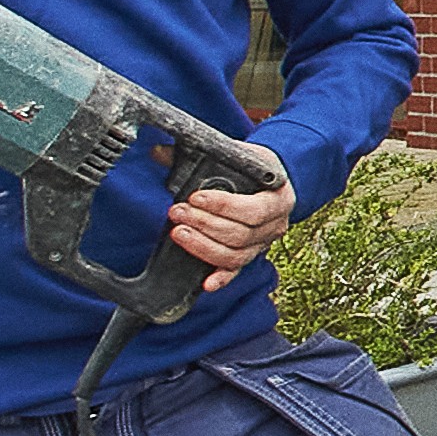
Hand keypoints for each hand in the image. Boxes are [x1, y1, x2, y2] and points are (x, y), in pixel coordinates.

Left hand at [166, 152, 293, 292]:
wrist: (272, 180)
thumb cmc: (254, 168)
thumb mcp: (237, 154)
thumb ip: (200, 153)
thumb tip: (158, 151)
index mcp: (278, 199)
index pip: (252, 210)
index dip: (223, 206)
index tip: (195, 197)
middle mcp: (275, 225)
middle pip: (240, 235)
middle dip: (204, 224)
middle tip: (177, 212)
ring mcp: (263, 244)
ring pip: (236, 255)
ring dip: (204, 246)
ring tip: (179, 233)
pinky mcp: (250, 255)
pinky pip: (236, 271)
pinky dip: (221, 279)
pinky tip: (205, 283)